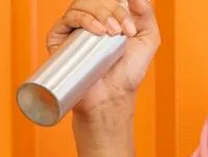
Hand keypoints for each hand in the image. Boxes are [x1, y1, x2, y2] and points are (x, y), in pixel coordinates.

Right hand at [46, 0, 159, 114]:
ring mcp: (74, 27)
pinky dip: (85, 20)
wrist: (111, 96)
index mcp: (108, 15)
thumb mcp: (148, 39)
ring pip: (83, 4)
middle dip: (113, 11)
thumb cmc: (128, 72)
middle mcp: (90, 18)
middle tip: (122, 31)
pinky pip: (69, 17)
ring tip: (111, 33)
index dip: (122, 7)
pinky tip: (97, 31)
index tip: (131, 29)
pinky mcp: (59, 37)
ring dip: (101, 13)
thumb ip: (146, 13)